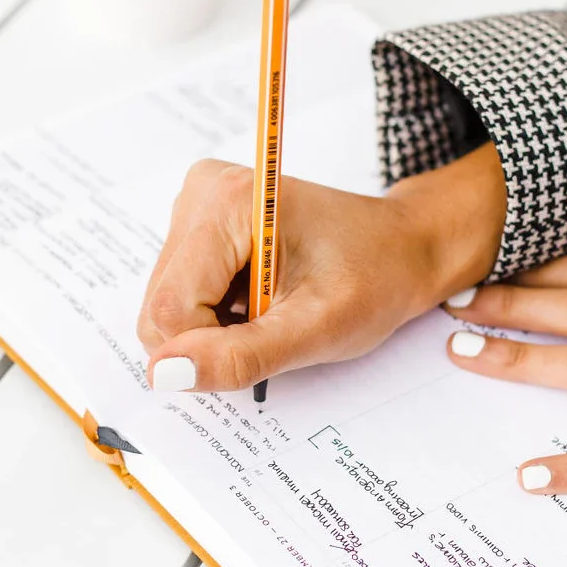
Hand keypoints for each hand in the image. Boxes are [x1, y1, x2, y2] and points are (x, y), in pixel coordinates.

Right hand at [137, 144, 505, 391]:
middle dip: (213, 337)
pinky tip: (263, 299)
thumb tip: (166, 374)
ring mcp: (196, 206)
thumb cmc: (375, 278)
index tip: (268, 342)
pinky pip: (181, 294)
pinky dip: (218, 314)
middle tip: (278, 324)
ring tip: (276, 308)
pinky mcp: (200, 225)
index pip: (170, 309)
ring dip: (218, 328)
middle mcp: (200, 192)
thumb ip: (242, 354)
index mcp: (226, 203)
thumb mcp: (318, 327)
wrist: (404, 248)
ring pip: (168, 306)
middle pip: (162, 307)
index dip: (209, 350)